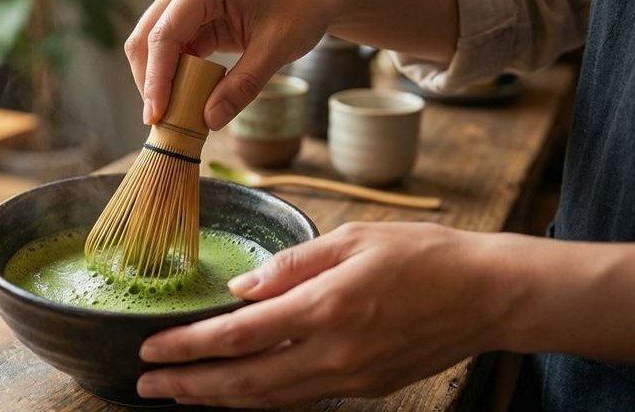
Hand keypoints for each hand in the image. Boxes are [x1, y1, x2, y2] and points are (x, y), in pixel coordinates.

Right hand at [126, 0, 332, 128]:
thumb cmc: (300, 10)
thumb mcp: (277, 50)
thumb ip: (243, 86)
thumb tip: (209, 120)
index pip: (165, 35)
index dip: (156, 78)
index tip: (157, 115)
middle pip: (147, 38)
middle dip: (149, 81)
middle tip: (159, 122)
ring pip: (150, 44)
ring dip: (156, 80)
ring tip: (170, 115)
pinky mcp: (186, 13)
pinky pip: (168, 48)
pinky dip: (171, 75)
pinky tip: (182, 99)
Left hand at [136, 222, 511, 407]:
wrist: (489, 296)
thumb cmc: (423, 256)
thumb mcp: (353, 240)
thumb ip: (291, 264)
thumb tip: (239, 288)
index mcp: (327, 306)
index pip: (239, 335)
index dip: (188, 345)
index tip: (151, 349)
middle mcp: (335, 352)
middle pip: (245, 381)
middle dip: (189, 386)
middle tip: (145, 387)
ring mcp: (351, 377)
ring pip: (270, 400)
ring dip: (219, 400)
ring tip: (179, 396)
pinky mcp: (365, 388)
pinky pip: (299, 398)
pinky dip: (259, 399)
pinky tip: (235, 393)